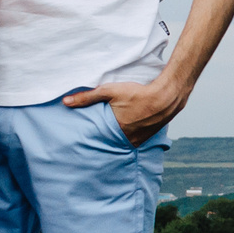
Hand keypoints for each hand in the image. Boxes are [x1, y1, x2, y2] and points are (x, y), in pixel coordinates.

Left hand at [62, 78, 184, 145]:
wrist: (167, 96)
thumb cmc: (138, 93)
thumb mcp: (109, 91)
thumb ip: (87, 97)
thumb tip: (65, 102)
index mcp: (115, 131)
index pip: (97, 139)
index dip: (91, 138)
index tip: (83, 139)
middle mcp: (127, 139)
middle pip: (110, 141)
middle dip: (104, 139)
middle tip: (97, 135)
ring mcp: (139, 139)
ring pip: (123, 141)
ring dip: (118, 137)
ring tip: (113, 131)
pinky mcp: (148, 137)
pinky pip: (134, 139)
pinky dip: (129, 135)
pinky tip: (128, 128)